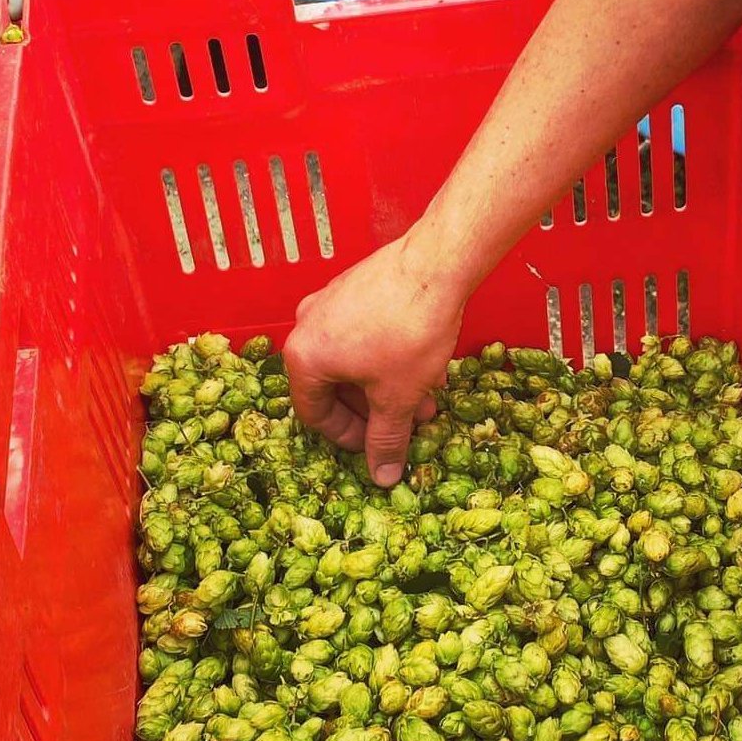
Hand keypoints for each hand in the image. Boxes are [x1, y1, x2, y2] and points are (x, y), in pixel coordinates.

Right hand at [283, 230, 466, 486]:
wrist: (437, 264)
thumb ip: (386, 440)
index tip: (377, 446)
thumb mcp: (398, 398)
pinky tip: (427, 366)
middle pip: (336, 386)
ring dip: (387, 386)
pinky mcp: (356, 286)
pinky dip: (389, 357)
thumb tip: (381, 476)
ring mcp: (331, 301)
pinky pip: (365, 333)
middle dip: (375, 411)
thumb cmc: (409, 332)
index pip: (315, 413)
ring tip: (426, 399)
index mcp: (304, 357)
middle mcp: (308, 325)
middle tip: (408, 424)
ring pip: (355, 360)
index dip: (348, 438)